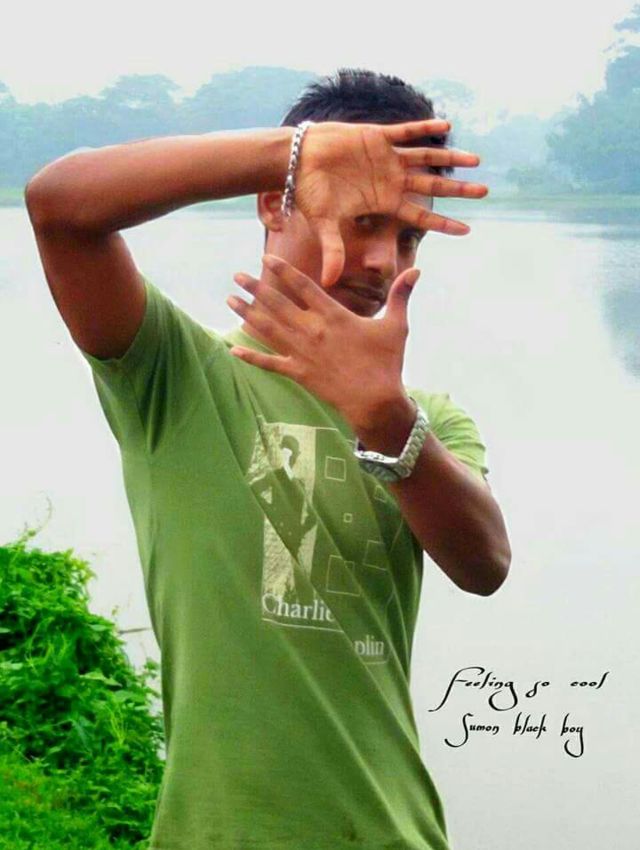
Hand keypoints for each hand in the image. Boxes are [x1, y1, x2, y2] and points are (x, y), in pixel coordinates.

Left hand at [226, 254, 420, 429]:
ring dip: (247, 313)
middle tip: (237, 274)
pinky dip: (251, 356)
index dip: (283, 271)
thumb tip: (417, 270)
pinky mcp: (299, 374)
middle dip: (255, 287)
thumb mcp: (396, 326)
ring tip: (229, 299)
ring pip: (268, 329)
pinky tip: (233, 348)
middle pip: (277, 304)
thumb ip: (401, 295)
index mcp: (333, 316)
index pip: (303, 287)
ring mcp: (303, 353)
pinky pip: (270, 363)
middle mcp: (313, 331)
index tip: (266, 258)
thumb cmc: (387, 362)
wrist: (375, 401)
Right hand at [292, 119, 487, 286]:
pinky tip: (447, 127)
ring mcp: (386, 157)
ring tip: (476, 160)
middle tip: (485, 192)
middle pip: (432, 186)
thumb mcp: (324, 224)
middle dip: (458, 190)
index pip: (420, 215)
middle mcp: (390, 180)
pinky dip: (425, 128)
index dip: (444, 222)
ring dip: (451, 159)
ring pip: (426, 158)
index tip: (468, 229)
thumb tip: (328, 283)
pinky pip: (406, 131)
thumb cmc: (309, 193)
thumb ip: (333, 250)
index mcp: (384, 202)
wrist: (295, 161)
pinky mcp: (377, 136)